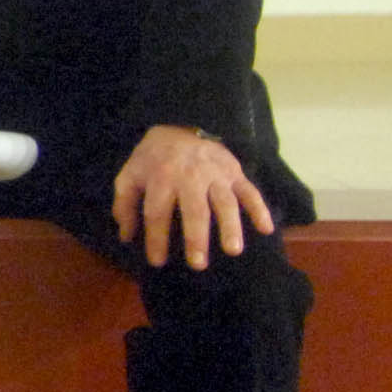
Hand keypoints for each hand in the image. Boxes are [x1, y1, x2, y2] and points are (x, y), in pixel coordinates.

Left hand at [112, 123, 277, 269]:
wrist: (180, 126)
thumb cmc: (153, 159)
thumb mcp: (130, 175)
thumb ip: (125, 204)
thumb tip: (125, 236)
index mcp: (160, 178)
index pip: (157, 213)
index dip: (156, 238)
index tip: (157, 262)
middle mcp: (189, 177)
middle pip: (194, 210)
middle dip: (196, 238)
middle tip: (198, 264)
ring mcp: (215, 175)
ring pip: (225, 202)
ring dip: (230, 226)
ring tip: (233, 250)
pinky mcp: (235, 173)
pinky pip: (250, 191)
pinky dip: (260, 209)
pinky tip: (267, 229)